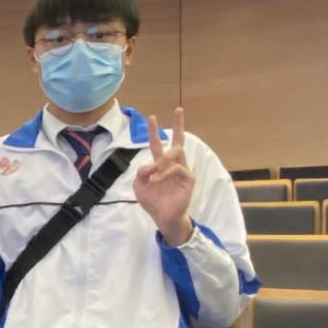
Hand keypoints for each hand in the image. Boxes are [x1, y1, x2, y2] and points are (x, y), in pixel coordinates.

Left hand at [133, 107, 194, 246]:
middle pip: (178, 141)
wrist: (162, 217)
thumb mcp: (139, 186)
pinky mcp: (188, 179)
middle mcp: (173, 164)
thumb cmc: (152, 200)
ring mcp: (182, 171)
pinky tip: (157, 179)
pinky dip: (165, 172)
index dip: (154, 131)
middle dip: (178, 125)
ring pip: (177, 152)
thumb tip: (150, 164)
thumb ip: (141, 173)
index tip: (152, 117)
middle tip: (178, 111)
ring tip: (155, 171)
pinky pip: (177, 168)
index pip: (158, 144)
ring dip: (164, 158)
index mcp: (160, 164)